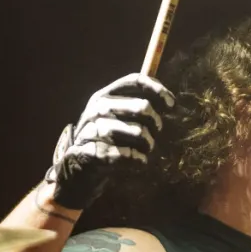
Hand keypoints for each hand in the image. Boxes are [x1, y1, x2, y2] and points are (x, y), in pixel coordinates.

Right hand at [42, 73, 174, 209]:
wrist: (79, 171)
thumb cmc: (107, 142)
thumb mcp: (117, 119)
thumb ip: (138, 107)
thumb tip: (170, 102)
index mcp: (104, 95)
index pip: (134, 81)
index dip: (158, 90)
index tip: (172, 105)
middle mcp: (97, 109)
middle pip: (142, 107)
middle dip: (156, 122)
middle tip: (155, 133)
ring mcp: (93, 130)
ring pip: (137, 132)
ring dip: (148, 144)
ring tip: (146, 149)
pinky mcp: (93, 153)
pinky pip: (126, 154)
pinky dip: (138, 159)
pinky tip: (139, 161)